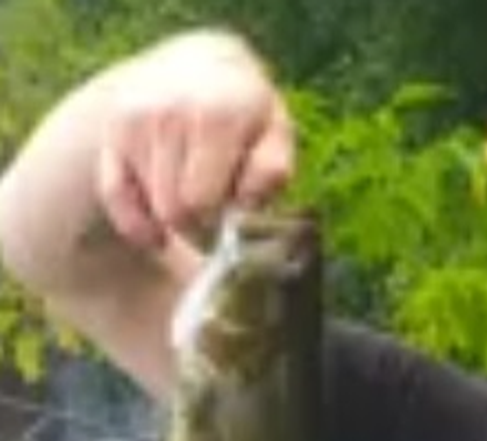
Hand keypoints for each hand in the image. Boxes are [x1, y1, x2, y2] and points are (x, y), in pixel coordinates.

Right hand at [96, 31, 293, 247]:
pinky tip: (157, 232)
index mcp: (217, 118)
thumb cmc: (247, 114)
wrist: (201, 65)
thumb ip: (269, 175)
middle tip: (212, 205)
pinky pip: (114, 196)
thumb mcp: (275, 137)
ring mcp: (134, 120)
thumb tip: (242, 206)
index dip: (219, 217)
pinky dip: (135, 222)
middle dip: (196, 221)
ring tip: (193, 191)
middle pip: (173, 209)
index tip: (229, 208)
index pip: (201, 201)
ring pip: (149, 207)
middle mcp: (169, 114)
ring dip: (172, 214)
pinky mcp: (113, 130)